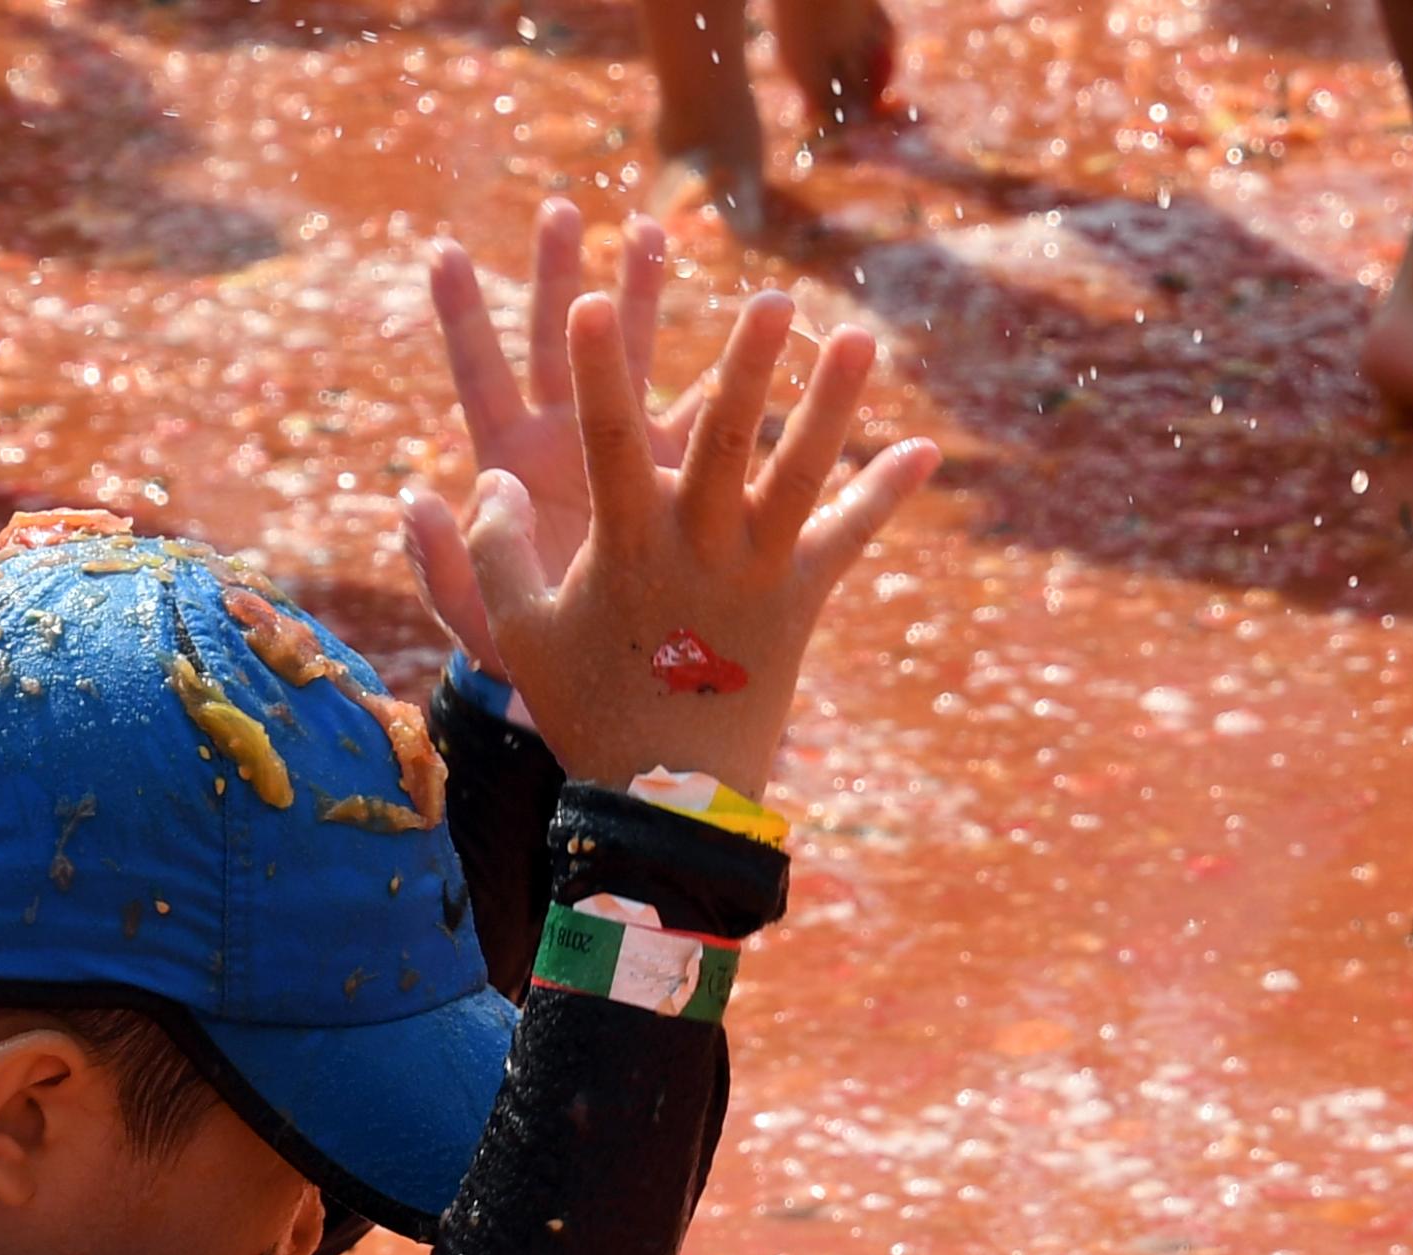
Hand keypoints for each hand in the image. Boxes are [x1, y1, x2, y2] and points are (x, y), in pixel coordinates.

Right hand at [402, 289, 937, 799]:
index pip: (607, 439)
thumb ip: (490, 553)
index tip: (589, 300)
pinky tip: (925, 450)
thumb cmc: (584, 706)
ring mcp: (757, 572)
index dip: (595, 369)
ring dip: (830, 404)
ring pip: (800, 474)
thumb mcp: (516, 633)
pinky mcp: (801, 601)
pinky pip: (849, 539)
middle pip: (727, 439)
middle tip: (772, 300)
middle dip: (748, 364)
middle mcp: (698, 547)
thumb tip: (486, 478)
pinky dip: (885, 496)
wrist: (667, 796)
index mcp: (625, 545)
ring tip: (858, 339)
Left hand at [412, 200, 702, 680]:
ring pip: (633, 358)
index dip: (462, 317)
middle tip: (563, 211)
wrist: (594, 687)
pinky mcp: (676, 475)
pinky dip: (720, 374)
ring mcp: (622, 452)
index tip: (443, 250)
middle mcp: (564, 443)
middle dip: (560, 275)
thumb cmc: (522, 660)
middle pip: (559, 344)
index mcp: (509, 464)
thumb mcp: (479, 620)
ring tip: (649, 228)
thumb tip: (414, 499)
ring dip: (642, 294)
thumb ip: (443, 565)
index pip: (479, 376)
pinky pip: (702, 412)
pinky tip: (740, 324)